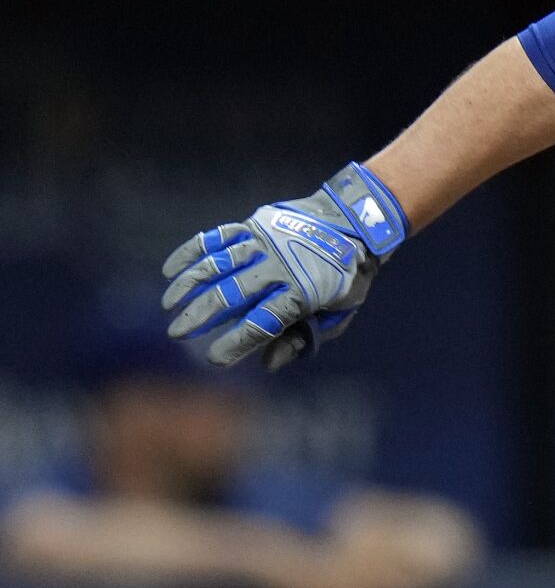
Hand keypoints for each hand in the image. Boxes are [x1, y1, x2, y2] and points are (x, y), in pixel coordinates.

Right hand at [162, 162, 406, 369]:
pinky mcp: (252, 225)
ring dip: (188, 286)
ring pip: (215, 265)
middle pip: (231, 295)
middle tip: (177, 334)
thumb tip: (267, 364)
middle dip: (200, 316)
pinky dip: (190, 253)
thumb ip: (302, 338)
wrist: (353, 224)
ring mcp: (263, 242)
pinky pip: (215, 238)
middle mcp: (278, 266)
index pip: (263, 323)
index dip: (236, 342)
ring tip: (169, 306)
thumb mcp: (338, 313)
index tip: (213, 359)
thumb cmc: (345, 278)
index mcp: (303, 292)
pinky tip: (170, 271)